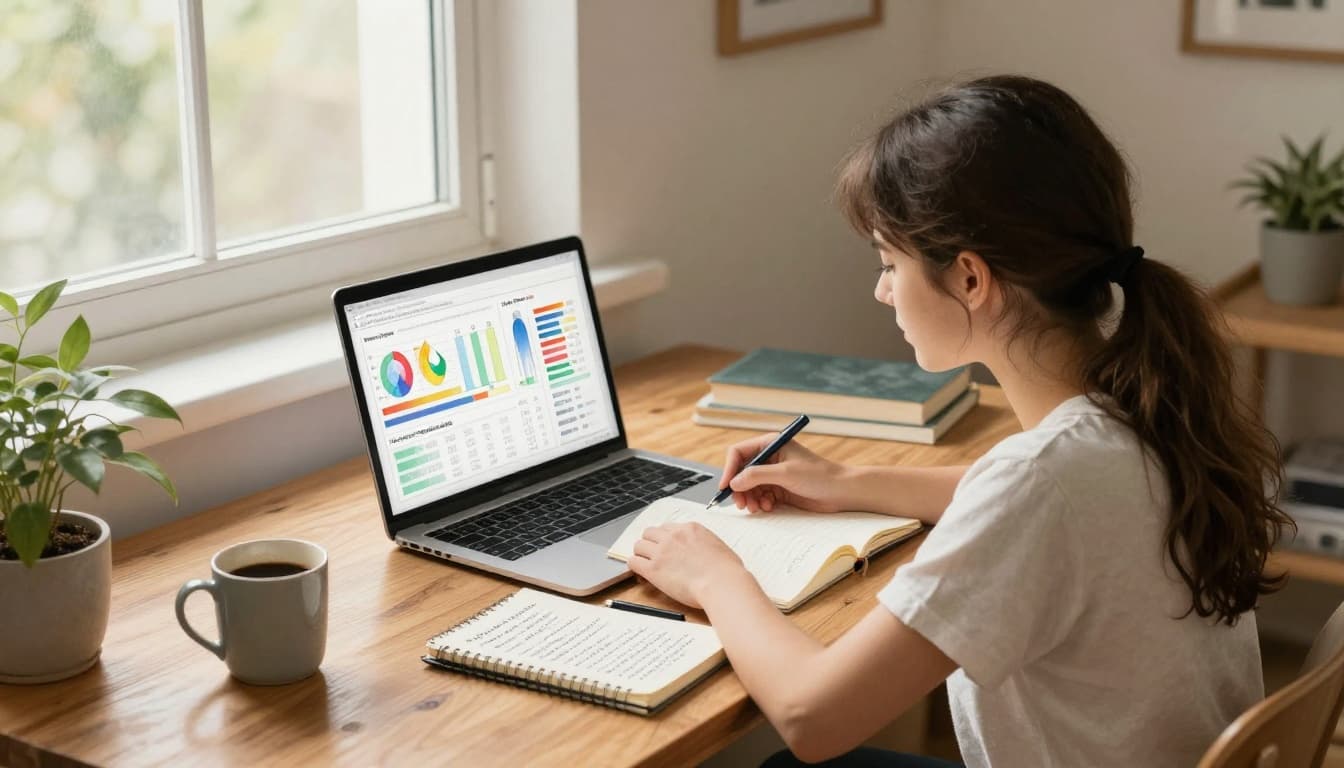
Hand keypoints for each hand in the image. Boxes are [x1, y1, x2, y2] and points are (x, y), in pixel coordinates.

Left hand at [627, 523, 745, 609]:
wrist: (722, 583)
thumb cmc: (727, 571)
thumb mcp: (719, 547)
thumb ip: (705, 545)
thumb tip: (705, 552)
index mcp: (690, 529)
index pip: (668, 527)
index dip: (665, 538)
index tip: (665, 547)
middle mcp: (673, 536)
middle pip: (650, 532)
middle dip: (650, 543)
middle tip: (653, 554)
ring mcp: (662, 552)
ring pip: (639, 545)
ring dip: (641, 554)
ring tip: (645, 563)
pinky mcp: (654, 569)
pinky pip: (634, 562)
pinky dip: (635, 566)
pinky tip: (640, 572)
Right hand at [719, 435, 847, 513]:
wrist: (841, 492)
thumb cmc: (819, 475)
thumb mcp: (785, 473)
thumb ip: (757, 475)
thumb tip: (734, 482)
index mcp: (770, 445)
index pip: (739, 453)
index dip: (729, 469)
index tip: (726, 487)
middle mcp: (769, 458)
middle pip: (741, 472)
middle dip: (739, 489)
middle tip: (741, 504)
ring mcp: (773, 474)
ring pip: (749, 487)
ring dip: (749, 498)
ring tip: (757, 508)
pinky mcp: (779, 489)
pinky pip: (759, 496)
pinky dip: (760, 503)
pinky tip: (769, 507)